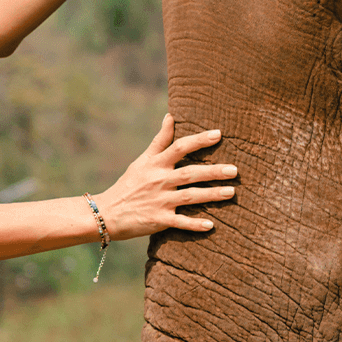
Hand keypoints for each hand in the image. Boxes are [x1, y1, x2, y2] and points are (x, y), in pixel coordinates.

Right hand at [94, 114, 235, 240]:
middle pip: (190, 173)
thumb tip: (171, 116)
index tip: (219, 134)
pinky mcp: (158, 220)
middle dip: (213, 172)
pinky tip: (211, 225)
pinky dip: (194, 224)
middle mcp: (159, 181)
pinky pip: (180, 223)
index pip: (179, 147)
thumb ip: (160, 140)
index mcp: (156, 165)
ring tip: (231, 193)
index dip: (199, 140)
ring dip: (211, 195)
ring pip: (190, 197)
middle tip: (234, 170)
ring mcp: (159, 201)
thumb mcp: (142, 160)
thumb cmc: (128, 184)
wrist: (107, 213)